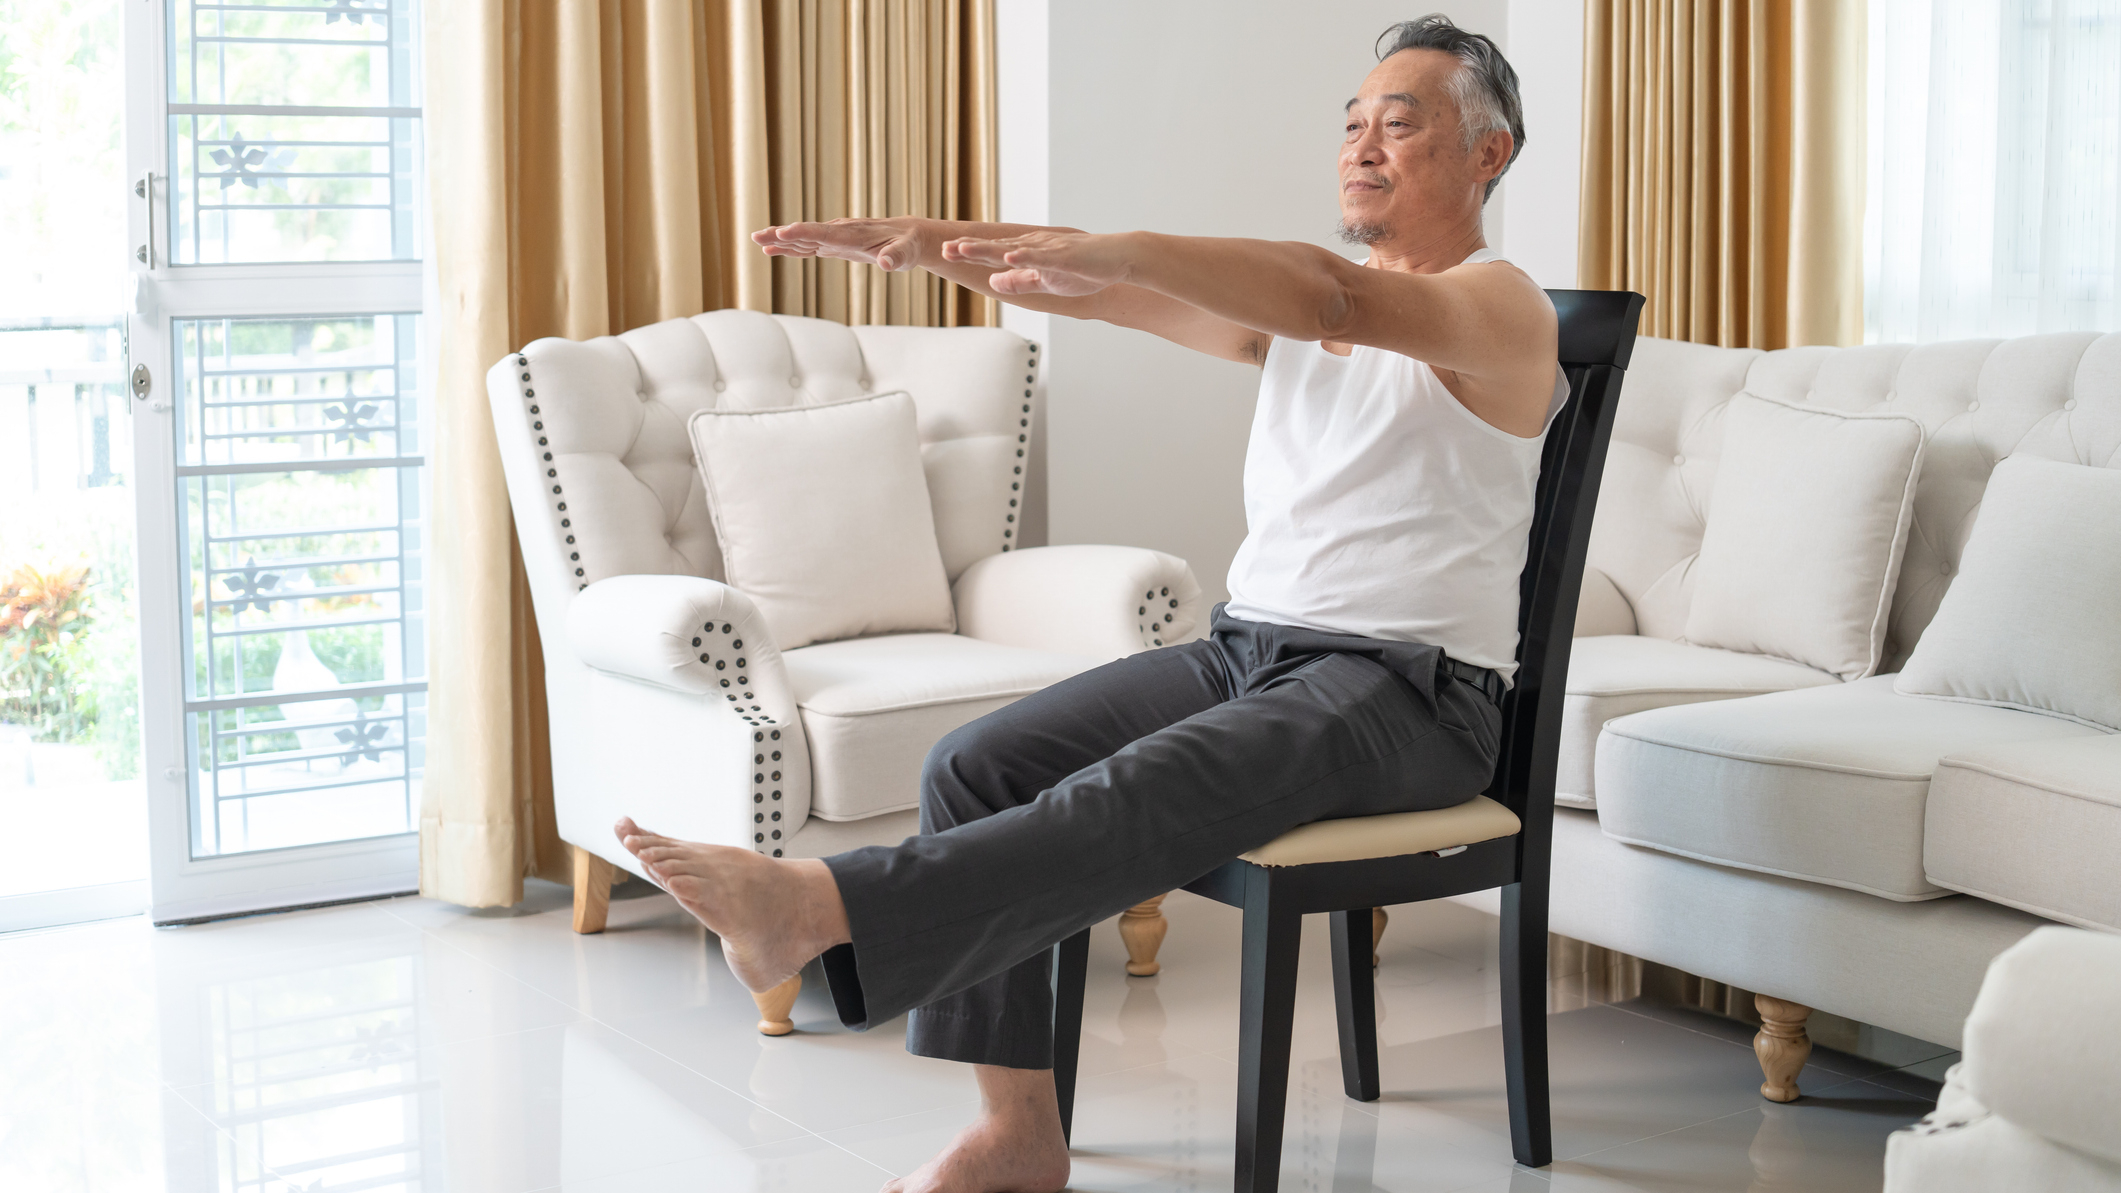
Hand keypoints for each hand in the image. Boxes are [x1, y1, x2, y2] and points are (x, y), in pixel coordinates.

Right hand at [751, 218, 928, 271]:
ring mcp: (834, 237)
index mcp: (853, 234)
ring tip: (757, 240)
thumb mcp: (906, 254)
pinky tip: (773, 250)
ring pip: (802, 237)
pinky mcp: (833, 244)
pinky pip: (807, 245)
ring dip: (779, 239)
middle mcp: (840, 232)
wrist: (907, 236)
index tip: (783, 232)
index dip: (803, 232)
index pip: (824, 232)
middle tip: (757, 235)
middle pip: (805, 232)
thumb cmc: (907, 245)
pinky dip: (790, 247)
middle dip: (781, 234)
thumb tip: (886, 264)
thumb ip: (895, 258)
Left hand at [941, 230, 1130, 296]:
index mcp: (1029, 253)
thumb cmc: (1084, 269)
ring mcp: (1049, 250)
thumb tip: (993, 282)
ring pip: (1013, 249)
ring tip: (964, 248)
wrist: (1118, 258)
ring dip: (988, 249)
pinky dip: (1024, 257)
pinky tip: (1008, 257)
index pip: (993, 253)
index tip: (945, 252)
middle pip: (996, 248)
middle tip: (944, 249)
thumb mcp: (1046, 281)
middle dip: (969, 248)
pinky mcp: (1065, 256)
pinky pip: (1042, 257)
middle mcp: (1034, 247)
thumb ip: (1020, 281)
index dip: (969, 253)